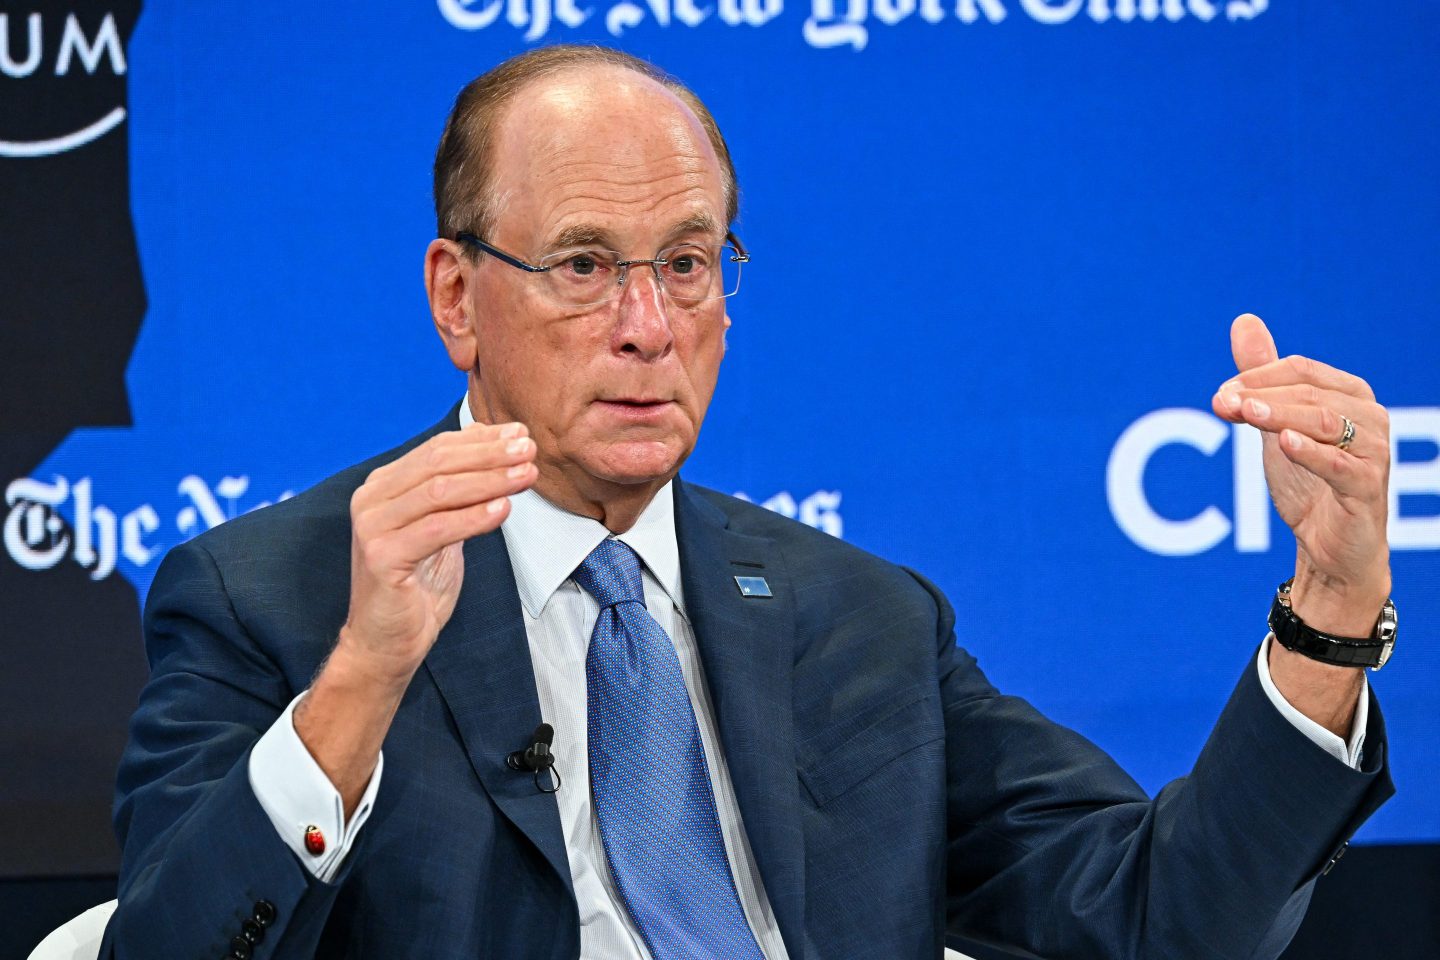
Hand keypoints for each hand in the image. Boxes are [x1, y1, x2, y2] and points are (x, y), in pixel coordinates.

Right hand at [339, 421, 537, 685]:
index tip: (522, 434)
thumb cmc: (418, 585)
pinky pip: (437, 529)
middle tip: (530, 450)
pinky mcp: (381, 556)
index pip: (438, 449)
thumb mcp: (443, 527)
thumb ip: (459, 488)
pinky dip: (474, 517)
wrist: (387, 642)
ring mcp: (372, 526)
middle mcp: (371, 499)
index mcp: (384, 486)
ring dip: (490, 480)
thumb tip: (492, 440)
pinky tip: (503, 509)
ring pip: (440, 491)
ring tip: (526, 475)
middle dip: (490, 455)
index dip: (482, 440)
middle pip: (439, 464)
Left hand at [1211, 314, 1390, 636]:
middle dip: (1261, 395)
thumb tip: (1243, 320)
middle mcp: (1370, 417)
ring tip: (1247, 412)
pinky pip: (1341, 466)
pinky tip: (1284, 443)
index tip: (1219, 394)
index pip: (1301, 370)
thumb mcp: (1277, 424)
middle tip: (1219, 402)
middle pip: (1311, 393)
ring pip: (1326, 422)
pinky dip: (1312, 452)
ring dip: (1281, 415)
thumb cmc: (1308, 480)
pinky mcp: (1367, 489)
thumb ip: (1263, 376)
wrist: (1329, 546)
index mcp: (1350, 394)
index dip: (1257, 376)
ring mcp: (1374, 453)